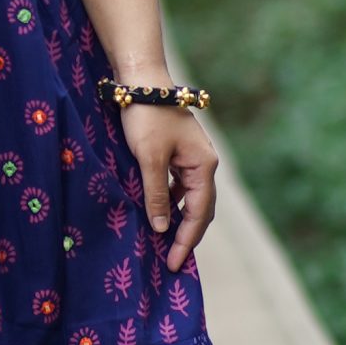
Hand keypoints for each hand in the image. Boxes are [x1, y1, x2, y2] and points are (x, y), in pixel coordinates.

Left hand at [120, 101, 217, 271]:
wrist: (141, 80)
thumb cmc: (146, 117)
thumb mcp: (149, 159)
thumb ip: (156, 194)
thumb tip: (163, 228)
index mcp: (204, 165)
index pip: (200, 213)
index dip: (187, 240)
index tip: (175, 264)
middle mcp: (204, 163)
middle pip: (201, 208)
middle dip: (188, 236)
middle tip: (173, 262)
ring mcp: (192, 157)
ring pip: (190, 198)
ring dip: (180, 220)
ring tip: (165, 243)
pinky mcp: (178, 152)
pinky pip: (179, 185)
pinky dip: (172, 202)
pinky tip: (159, 212)